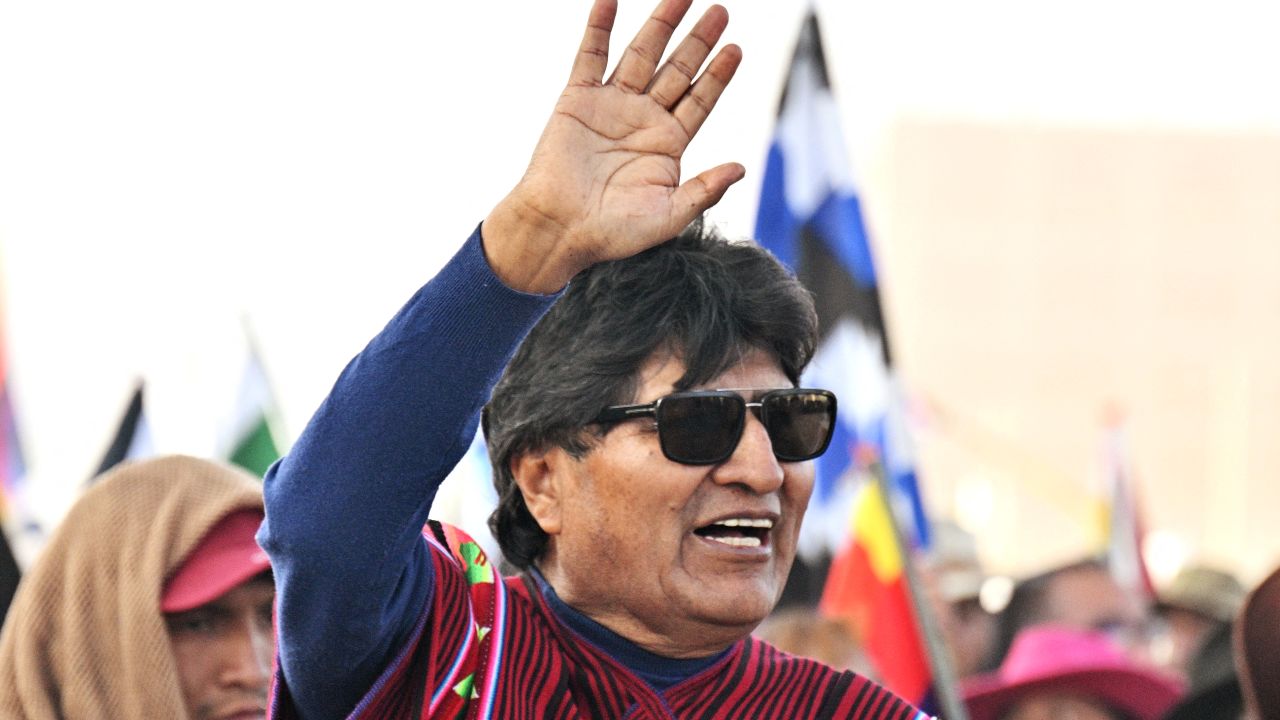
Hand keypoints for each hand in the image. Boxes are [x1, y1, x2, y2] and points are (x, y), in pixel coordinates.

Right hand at [484, 0, 743, 293]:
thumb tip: (740, 168)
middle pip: (677, 70)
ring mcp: (611, 106)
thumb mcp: (669, 216)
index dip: (718, 75)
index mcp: (667, 145)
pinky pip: (590, 57)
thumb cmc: (612, 233)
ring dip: (660, 24)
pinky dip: (599, 28)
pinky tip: (611, 2)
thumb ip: (705, 190)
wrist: (559, 230)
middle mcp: (642, 120)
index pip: (700, 101)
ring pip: (641, 55)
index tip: (735, 49)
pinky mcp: (577, 101)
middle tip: (719, 11)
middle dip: (698, 41)